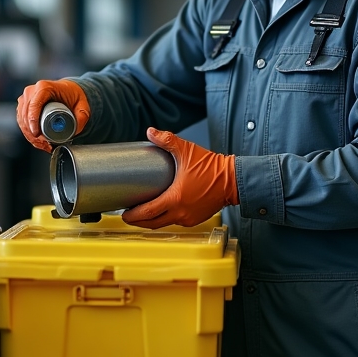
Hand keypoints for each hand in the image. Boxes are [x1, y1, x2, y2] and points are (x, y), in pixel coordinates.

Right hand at [16, 79, 90, 151]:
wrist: (68, 91)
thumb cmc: (74, 95)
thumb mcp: (83, 105)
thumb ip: (82, 117)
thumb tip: (75, 130)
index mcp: (44, 87)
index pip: (34, 104)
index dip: (33, 120)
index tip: (37, 133)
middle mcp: (32, 91)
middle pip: (26, 114)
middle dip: (33, 133)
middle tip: (45, 144)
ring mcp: (26, 98)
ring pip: (22, 120)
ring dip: (30, 135)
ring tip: (44, 145)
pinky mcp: (23, 105)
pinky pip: (21, 121)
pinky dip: (28, 133)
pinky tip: (37, 141)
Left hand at [122, 128, 237, 228]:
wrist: (233, 179)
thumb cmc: (212, 167)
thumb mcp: (186, 150)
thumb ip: (167, 140)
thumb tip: (151, 132)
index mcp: (175, 199)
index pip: (147, 213)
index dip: (133, 215)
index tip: (124, 212)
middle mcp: (181, 213)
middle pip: (152, 224)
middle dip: (138, 222)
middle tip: (128, 215)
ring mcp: (189, 218)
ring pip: (164, 224)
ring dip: (152, 221)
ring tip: (142, 212)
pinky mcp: (196, 219)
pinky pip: (176, 222)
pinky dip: (166, 218)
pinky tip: (162, 210)